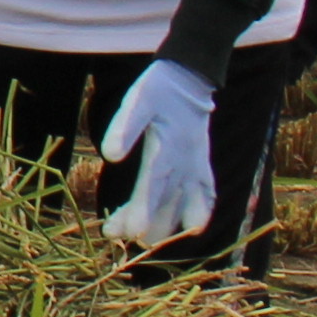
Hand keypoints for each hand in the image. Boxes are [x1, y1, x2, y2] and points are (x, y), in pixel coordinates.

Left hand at [97, 59, 222, 248]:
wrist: (189, 78)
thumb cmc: (157, 89)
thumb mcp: (136, 102)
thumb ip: (123, 128)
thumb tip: (109, 155)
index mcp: (167, 149)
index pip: (153, 188)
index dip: (142, 213)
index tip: (127, 234)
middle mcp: (185, 163)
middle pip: (166, 204)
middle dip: (144, 224)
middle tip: (114, 234)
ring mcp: (197, 166)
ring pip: (185, 205)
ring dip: (165, 225)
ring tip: (139, 238)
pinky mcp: (202, 165)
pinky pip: (207, 195)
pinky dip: (200, 212)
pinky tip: (192, 227)